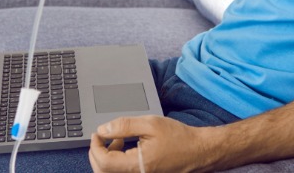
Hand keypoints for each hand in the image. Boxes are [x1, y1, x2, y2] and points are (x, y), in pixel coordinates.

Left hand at [88, 116, 216, 172]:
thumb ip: (123, 126)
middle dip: (97, 154)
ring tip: (117, 140)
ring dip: (107, 158)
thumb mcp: (150, 124)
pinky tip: (125, 148)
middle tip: (102, 137)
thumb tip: (102, 130)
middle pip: (103, 172)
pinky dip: (116, 162)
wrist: (198, 151)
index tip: (96, 134)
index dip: (95, 147)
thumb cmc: (179, 139)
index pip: (104, 163)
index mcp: (137, 166)